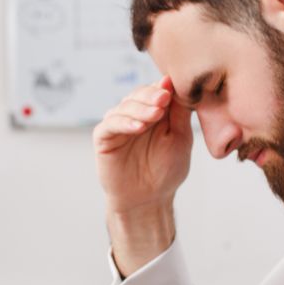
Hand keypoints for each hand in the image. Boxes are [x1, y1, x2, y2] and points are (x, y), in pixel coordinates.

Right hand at [93, 77, 192, 215]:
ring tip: (156, 114)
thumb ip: (179, 113)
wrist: (149, 199)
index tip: (173, 85)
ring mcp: (118, 125)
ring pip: (124, 107)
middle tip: (164, 99)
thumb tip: (177, 85)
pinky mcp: (104, 138)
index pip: (156, 90)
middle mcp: (134, 114)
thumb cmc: (166, 170)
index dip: (164, 87)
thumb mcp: (180, 139)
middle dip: (152, 95)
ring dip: (141, 108)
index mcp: (154, 111)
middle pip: (139, 94)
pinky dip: (124, 123)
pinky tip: (138, 127)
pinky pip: (110, 125)